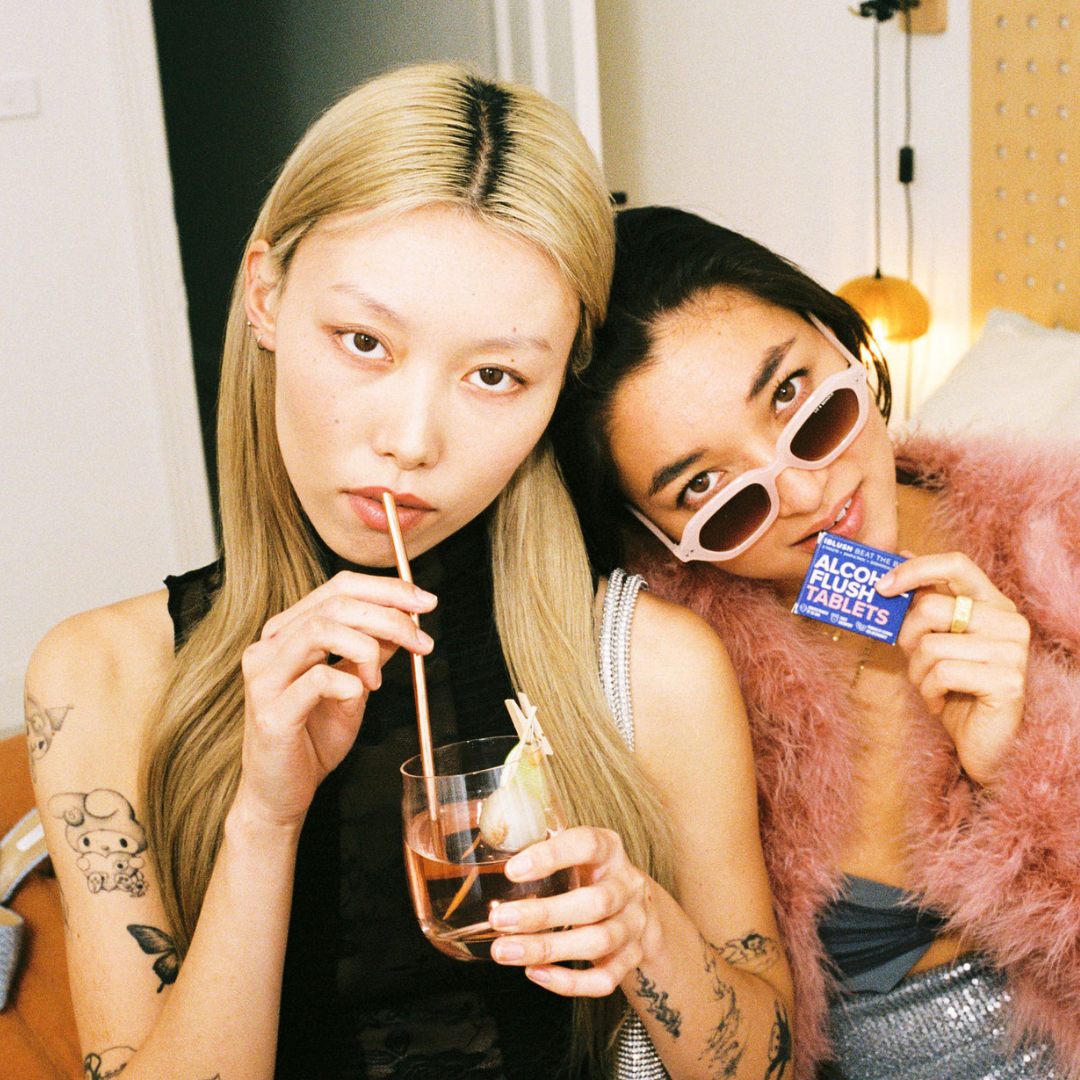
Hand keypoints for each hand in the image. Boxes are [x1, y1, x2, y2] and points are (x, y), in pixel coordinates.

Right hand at [236, 570, 435, 824]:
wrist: (281, 794)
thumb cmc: (312, 738)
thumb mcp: (354, 685)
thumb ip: (372, 651)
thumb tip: (406, 619)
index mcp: (288, 632)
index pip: (338, 587)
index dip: (386, 588)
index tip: (425, 601)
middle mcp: (269, 646)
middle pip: (335, 603)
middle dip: (389, 615)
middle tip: (421, 638)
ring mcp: (265, 677)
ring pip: (321, 629)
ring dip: (367, 647)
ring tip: (380, 679)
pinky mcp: (271, 711)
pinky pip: (317, 679)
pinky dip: (350, 682)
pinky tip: (359, 695)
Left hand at [487, 826, 657, 995]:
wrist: (641, 908)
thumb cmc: (594, 876)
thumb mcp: (578, 855)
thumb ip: (546, 856)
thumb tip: (488, 868)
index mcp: (610, 850)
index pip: (587, 845)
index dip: (551, 856)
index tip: (512, 870)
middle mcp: (628, 886)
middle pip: (595, 902)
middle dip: (543, 914)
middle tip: (499, 919)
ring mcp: (634, 925)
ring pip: (598, 942)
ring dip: (547, 949)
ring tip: (505, 951)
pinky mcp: (632, 959)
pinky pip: (605, 979)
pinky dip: (569, 982)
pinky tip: (535, 973)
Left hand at [877, 551, 1030, 784]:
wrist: (983, 742)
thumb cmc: (955, 687)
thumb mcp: (935, 640)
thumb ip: (924, 604)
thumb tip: (899, 556)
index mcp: (993, 603)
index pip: (956, 563)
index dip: (915, 569)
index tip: (881, 586)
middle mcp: (1009, 621)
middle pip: (931, 608)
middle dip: (907, 637)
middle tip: (913, 658)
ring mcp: (1012, 651)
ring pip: (931, 645)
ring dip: (917, 671)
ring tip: (930, 686)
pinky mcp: (1007, 681)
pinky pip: (943, 673)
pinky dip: (929, 691)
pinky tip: (939, 702)